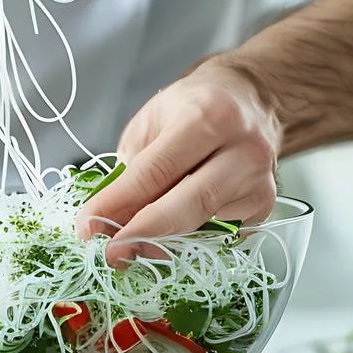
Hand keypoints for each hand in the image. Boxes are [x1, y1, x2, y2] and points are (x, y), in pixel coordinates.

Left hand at [76, 58, 283, 266]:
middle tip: (111, 253)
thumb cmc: (195, 106)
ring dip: (162, 239)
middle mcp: (243, 149)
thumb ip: (134, 165)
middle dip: (144, 233)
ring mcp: (259, 180)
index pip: (156, 170)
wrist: (249, 99)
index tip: (88, 226)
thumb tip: (111, 218)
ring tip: (133, 242)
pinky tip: (173, 228)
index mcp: (208, 116)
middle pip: (189, 204)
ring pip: (203, 223)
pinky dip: (189, 235)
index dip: (118, 203)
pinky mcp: (264, 204)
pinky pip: (219, 231)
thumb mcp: (153, 120)